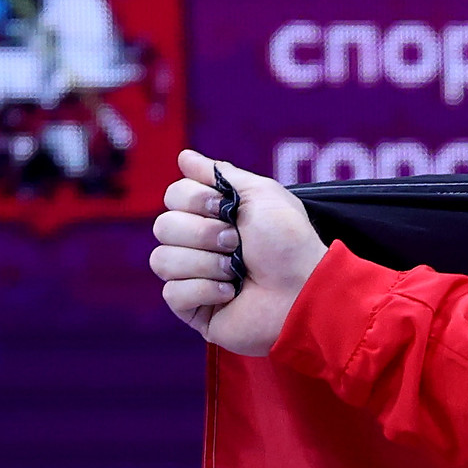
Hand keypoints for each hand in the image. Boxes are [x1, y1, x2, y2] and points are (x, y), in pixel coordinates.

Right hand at [148, 147, 327, 356]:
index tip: (225, 208)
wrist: (305, 288)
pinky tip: (230, 293)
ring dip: (204, 262)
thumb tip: (184, 157)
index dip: (193, 199)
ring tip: (236, 270)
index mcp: (212, 217)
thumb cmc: (289, 242)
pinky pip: (173, 293)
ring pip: (162, 260)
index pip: (172, 196)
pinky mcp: (195, 310)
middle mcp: (198, 246)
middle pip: (163, 227)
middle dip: (202, 233)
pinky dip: (203, 290)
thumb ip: (220, 173)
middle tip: (236, 242)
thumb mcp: (260, 194)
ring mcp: (194, 278)